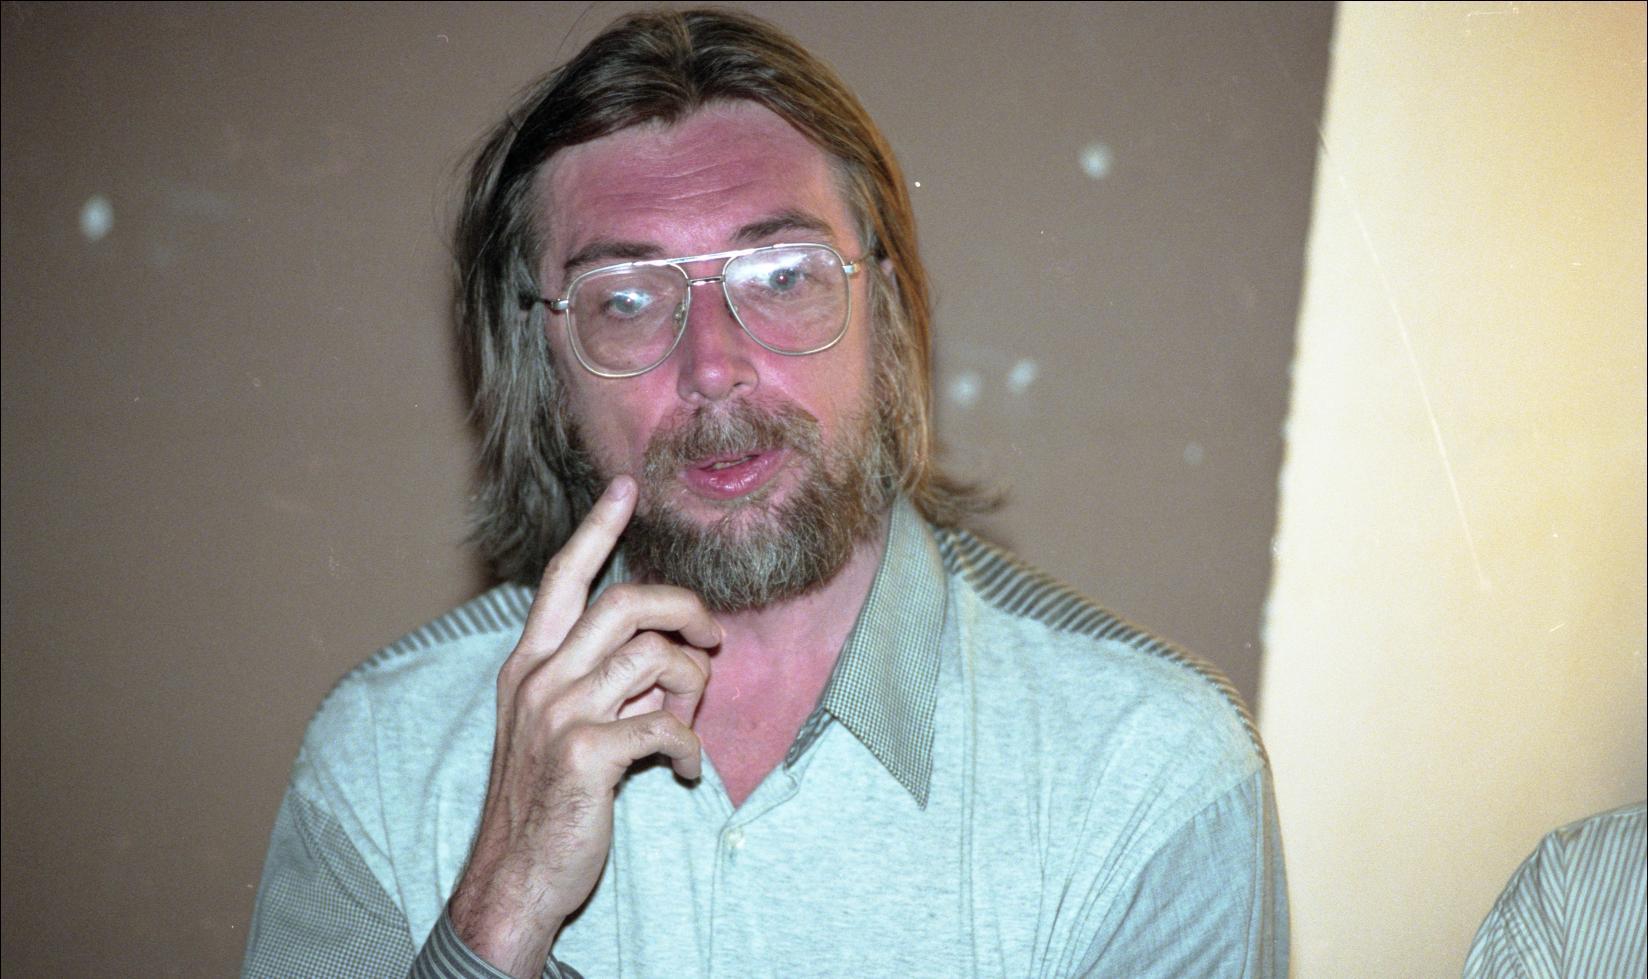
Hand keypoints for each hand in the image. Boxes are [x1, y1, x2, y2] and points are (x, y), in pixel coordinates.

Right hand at [448, 476, 720, 977]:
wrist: (513, 876)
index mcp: (529, 664)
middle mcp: (540, 678)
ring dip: (693, 686)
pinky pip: (668, 726)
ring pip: (655, 659)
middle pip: (627, 603)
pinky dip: (693, 749)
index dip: (597, 529)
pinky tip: (687, 773)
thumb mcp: (556, 727)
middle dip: (685, 608)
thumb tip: (663, 666)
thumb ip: (602, 684)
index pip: (562, 577)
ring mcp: (560, 714)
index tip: (625, 487)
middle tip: (714, 637)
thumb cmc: (544, 800)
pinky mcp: (588, 755)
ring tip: (690, 718)